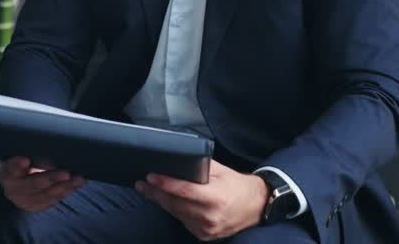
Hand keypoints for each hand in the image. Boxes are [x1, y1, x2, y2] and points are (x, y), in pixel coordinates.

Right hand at [0, 156, 86, 212]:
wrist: (14, 180)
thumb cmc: (19, 163)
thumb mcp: (18, 155)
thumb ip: (25, 154)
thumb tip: (31, 154)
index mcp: (7, 173)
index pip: (11, 169)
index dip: (18, 165)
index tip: (26, 160)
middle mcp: (13, 190)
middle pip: (33, 185)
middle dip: (51, 179)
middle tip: (67, 173)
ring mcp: (24, 201)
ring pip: (45, 196)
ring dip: (64, 187)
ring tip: (78, 179)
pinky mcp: (35, 207)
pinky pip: (51, 201)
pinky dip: (64, 193)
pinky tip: (74, 186)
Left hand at [135, 160, 266, 240]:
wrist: (255, 207)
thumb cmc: (237, 186)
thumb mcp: (221, 171)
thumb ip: (199, 167)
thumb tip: (177, 161)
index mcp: (215, 198)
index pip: (184, 191)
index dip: (165, 184)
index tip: (150, 177)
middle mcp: (210, 216)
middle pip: (175, 204)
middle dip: (156, 192)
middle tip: (142, 183)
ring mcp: (206, 229)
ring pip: (176, 213)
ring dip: (162, 202)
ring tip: (149, 190)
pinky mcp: (204, 235)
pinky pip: (183, 221)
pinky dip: (174, 210)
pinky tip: (167, 201)